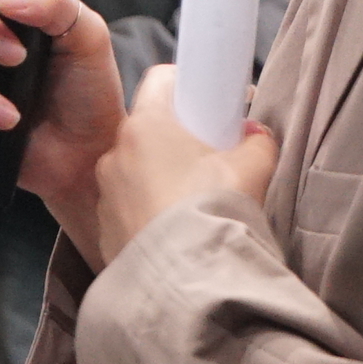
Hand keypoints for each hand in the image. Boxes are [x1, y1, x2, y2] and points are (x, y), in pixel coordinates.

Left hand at [87, 68, 278, 271]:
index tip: (212, 107)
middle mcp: (115, 154)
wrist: (187, 284)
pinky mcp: (105, 231)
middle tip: (211, 159)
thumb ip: (257, 142)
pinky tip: (177, 232)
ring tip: (194, 203)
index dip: (190, 86)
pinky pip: (129, 208)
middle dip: (178, 139)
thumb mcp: (252, 168)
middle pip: (149, 129)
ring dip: (161, 178)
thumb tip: (254, 138)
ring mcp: (106, 195)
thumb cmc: (213, 212)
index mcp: (145, 125)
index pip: (162, 79)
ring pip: (136, 170)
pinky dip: (149, 212)